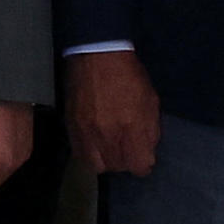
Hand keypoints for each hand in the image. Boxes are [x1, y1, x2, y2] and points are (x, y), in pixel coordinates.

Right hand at [65, 49, 161, 180]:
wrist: (96, 55)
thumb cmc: (129, 76)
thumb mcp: (151, 101)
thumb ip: (151, 131)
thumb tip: (147, 152)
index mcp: (132, 128)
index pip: (139, 166)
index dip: (144, 164)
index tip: (144, 156)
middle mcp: (108, 135)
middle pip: (118, 167)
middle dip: (126, 161)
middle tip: (127, 147)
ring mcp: (87, 133)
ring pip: (97, 165)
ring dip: (106, 160)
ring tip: (110, 148)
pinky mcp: (72, 127)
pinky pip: (80, 152)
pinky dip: (89, 152)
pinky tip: (95, 141)